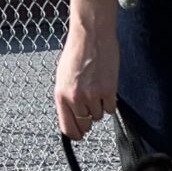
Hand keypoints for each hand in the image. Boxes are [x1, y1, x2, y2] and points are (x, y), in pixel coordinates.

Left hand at [54, 0, 120, 138]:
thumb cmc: (77, 53)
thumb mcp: (63, 77)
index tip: (80, 134)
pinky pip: (111, 109)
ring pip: (99, 116)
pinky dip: (110, 101)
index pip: (67, 128)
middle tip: (91, 104)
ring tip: (97, 88)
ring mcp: (92, 95)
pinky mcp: (108, 91)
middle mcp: (75, 98)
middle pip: (85, 124)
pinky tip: (106, 87)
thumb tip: (71, 115)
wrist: (91, 36)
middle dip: (88, 118)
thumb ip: (66, 97)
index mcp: (61, 95)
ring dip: (100, 107)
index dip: (75, 134)